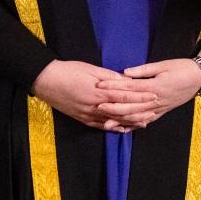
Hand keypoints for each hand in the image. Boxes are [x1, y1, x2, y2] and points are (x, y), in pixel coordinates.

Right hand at [31, 59, 157, 131]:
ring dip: (129, 122)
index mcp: (99, 92)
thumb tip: (127, 80)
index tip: (155, 95)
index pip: (125, 96)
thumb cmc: (69, 71)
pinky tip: (123, 129)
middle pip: (122, 111)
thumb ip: (111, 78)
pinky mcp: (81, 118)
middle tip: (155, 111)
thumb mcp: (92, 70)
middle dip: (140, 112)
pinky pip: (100, 126)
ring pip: (113, 121)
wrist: (45, 80)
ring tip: (144, 122)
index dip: (141, 96)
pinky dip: (113, 127)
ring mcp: (87, 114)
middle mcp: (95, 106)